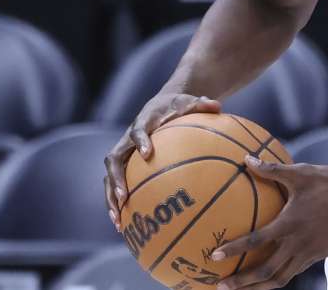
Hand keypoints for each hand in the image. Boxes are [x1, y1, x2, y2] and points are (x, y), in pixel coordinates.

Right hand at [104, 93, 221, 230]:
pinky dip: (117, 204)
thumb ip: (202, 104)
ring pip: (109, 176)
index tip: (147, 154)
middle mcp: (128, 139)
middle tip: (124, 197)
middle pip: (113, 159)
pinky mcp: (124, 165)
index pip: (138, 130)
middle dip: (116, 179)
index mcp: (143, 122)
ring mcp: (124, 153)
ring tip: (118, 220)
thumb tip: (218, 106)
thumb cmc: (178, 106)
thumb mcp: (191, 101)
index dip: (141, 141)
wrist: (161, 105)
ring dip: (110, 198)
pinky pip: (116, 185)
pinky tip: (123, 226)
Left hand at [210, 158, 327, 289]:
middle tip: (220, 285)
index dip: (234, 249)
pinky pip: (294, 272)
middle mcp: (298, 243)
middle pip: (266, 271)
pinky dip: (278, 278)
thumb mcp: (301, 172)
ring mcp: (310, 252)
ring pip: (281, 279)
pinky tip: (267, 277)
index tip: (214, 257)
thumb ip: (272, 169)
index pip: (257, 241)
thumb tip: (246, 159)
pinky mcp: (319, 255)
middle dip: (242, 282)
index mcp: (291, 223)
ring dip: (258, 287)